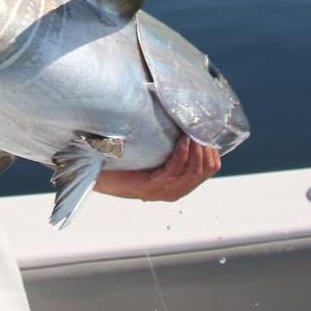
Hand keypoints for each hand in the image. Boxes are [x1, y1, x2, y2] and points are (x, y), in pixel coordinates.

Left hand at [94, 136, 220, 201]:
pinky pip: (174, 170)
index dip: (212, 150)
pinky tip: (182, 140)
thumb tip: (184, 119)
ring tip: (194, 130)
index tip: (208, 129)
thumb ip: (170, 145)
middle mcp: (174, 191)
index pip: (209, 169)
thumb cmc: (124, 159)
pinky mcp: (151, 187)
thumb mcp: (154, 152)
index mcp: (179, 185)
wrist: (97, 173)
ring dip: (197, 148)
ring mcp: (163, 191)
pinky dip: (182, 153)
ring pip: (194, 171)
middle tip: (202, 127)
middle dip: (207, 147)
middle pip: (205, 170)